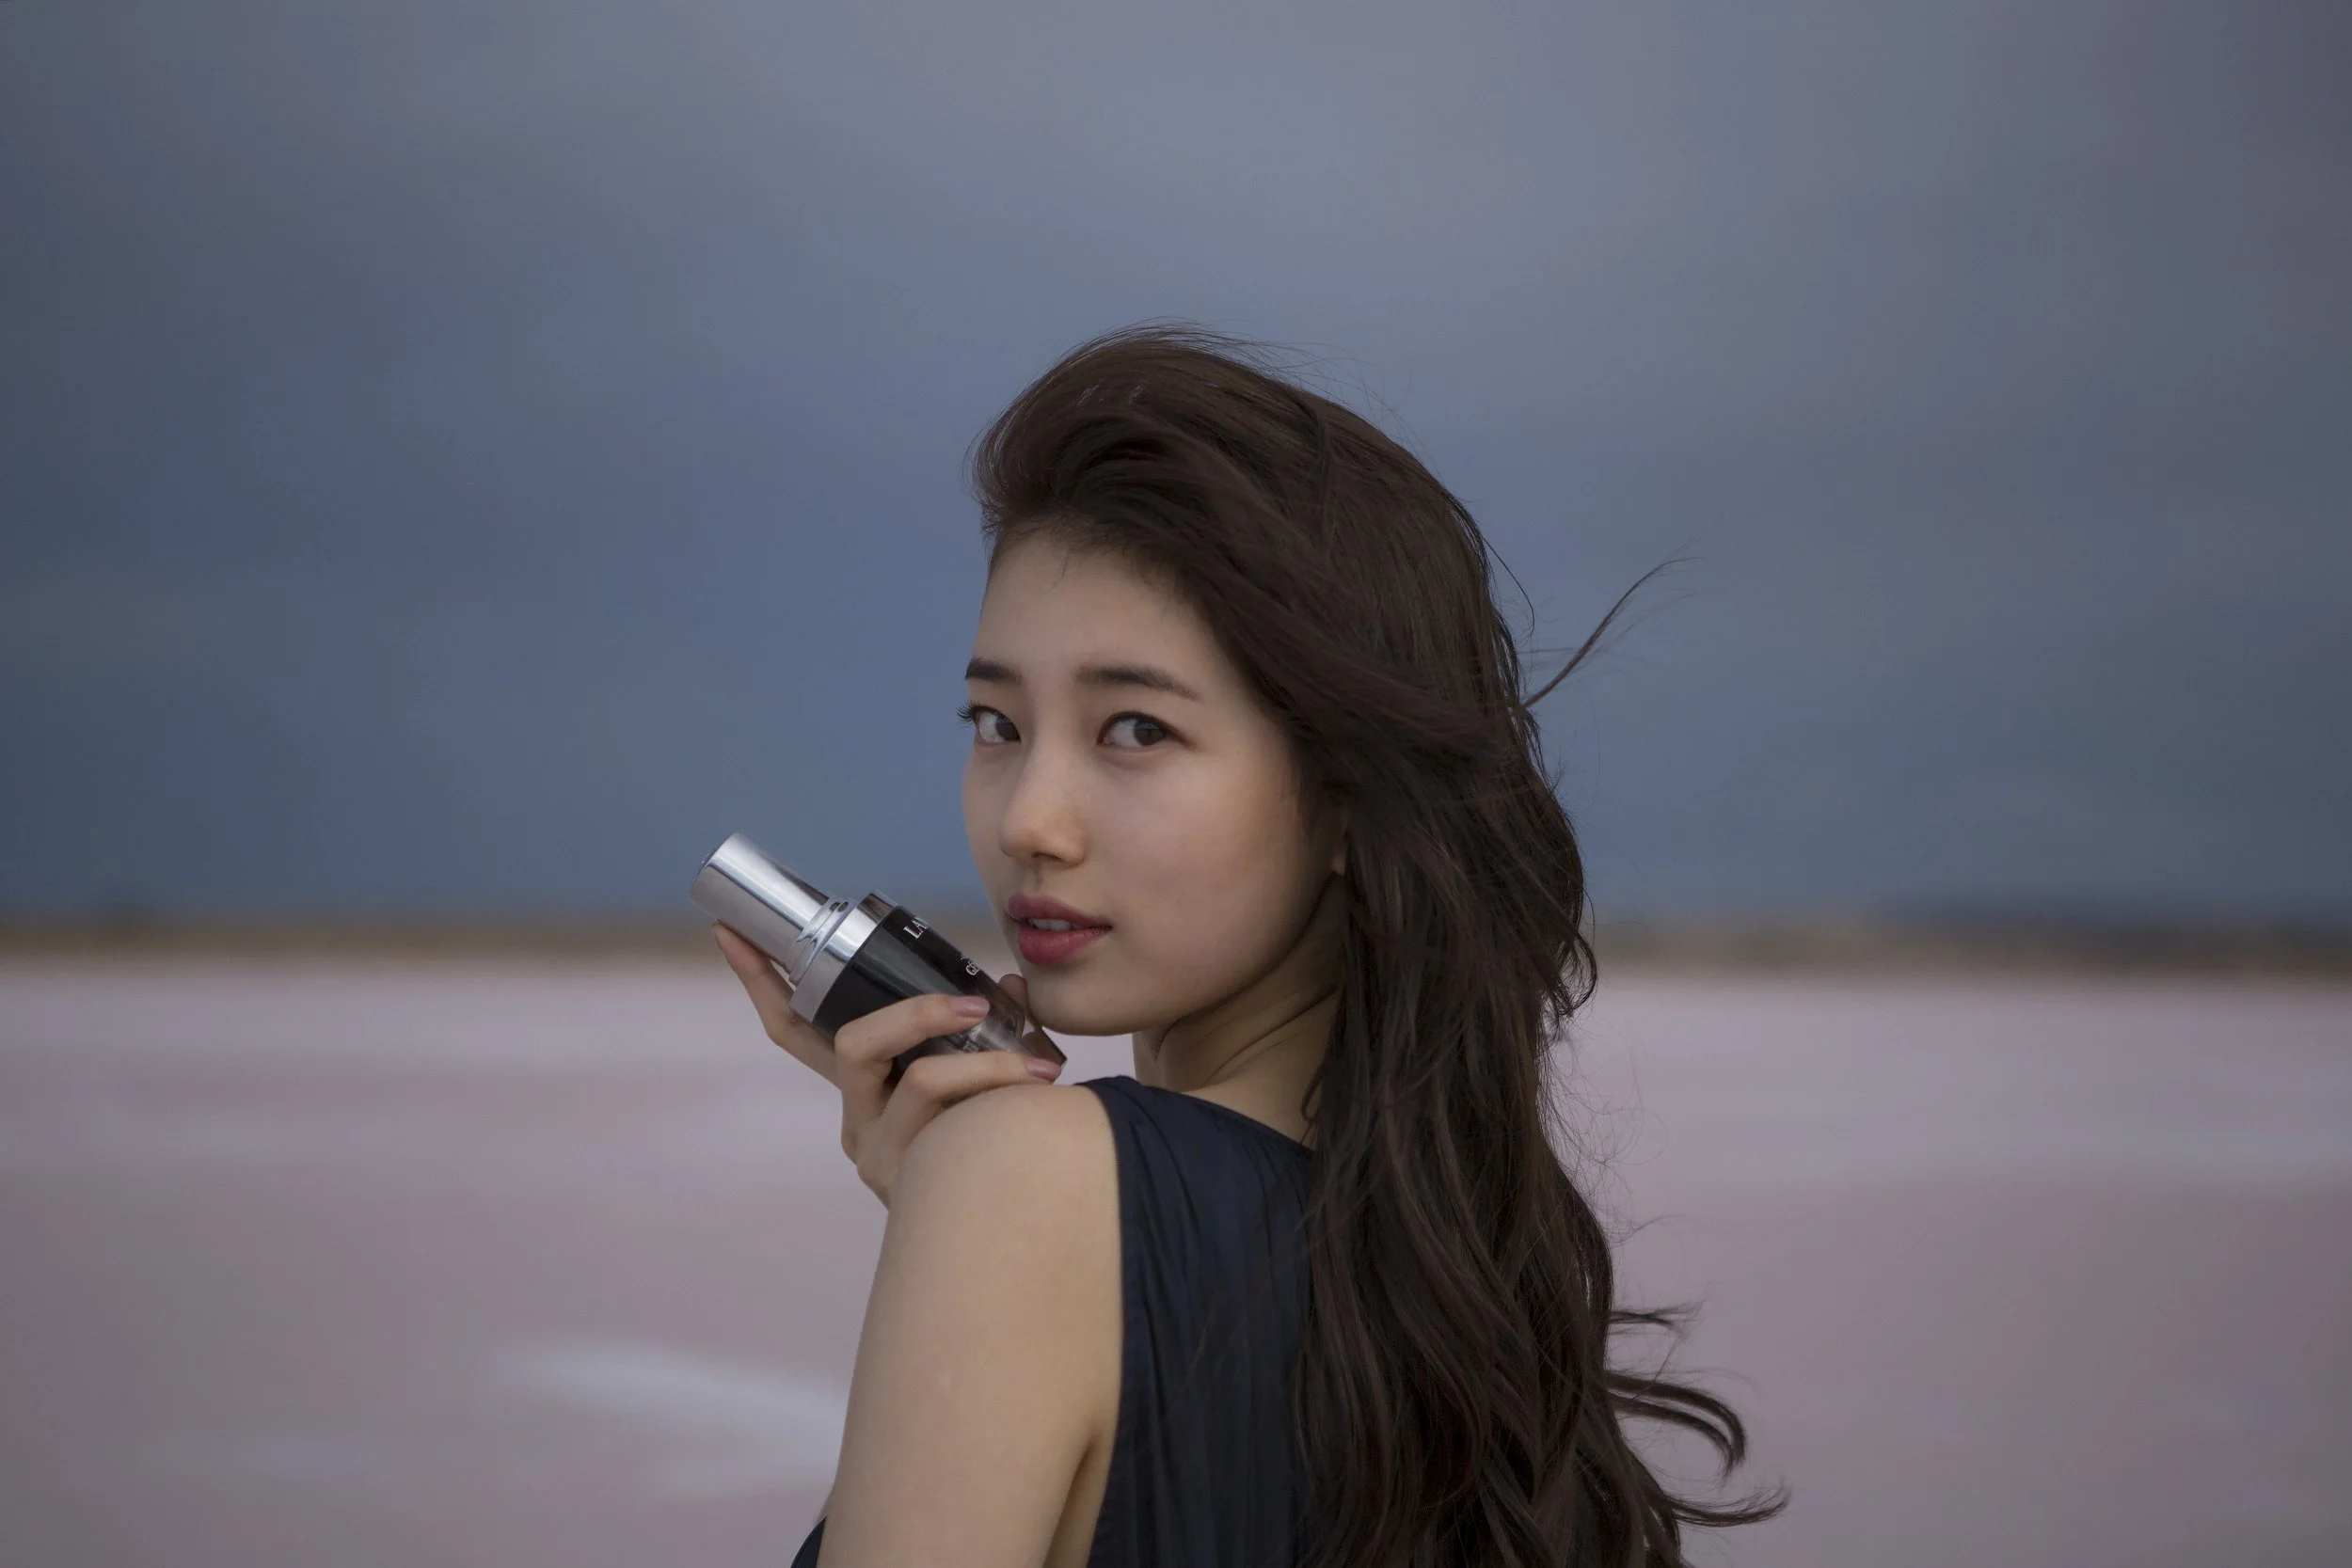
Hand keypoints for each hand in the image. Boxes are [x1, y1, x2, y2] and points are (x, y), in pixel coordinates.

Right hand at [711, 925, 1063, 1205]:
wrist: (1011, 1231)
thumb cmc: (992, 1140)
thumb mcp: (975, 1075)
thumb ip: (985, 1029)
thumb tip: (1008, 984)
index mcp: (860, 1088)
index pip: (793, 1031)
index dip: (762, 983)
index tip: (731, 931)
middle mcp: (857, 1120)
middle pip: (854, 1045)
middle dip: (917, 1012)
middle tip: (977, 1002)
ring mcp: (879, 1155)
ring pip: (920, 1081)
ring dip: (986, 1063)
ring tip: (1041, 1066)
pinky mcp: (913, 1183)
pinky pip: (954, 1123)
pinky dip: (1001, 1098)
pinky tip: (1044, 1099)